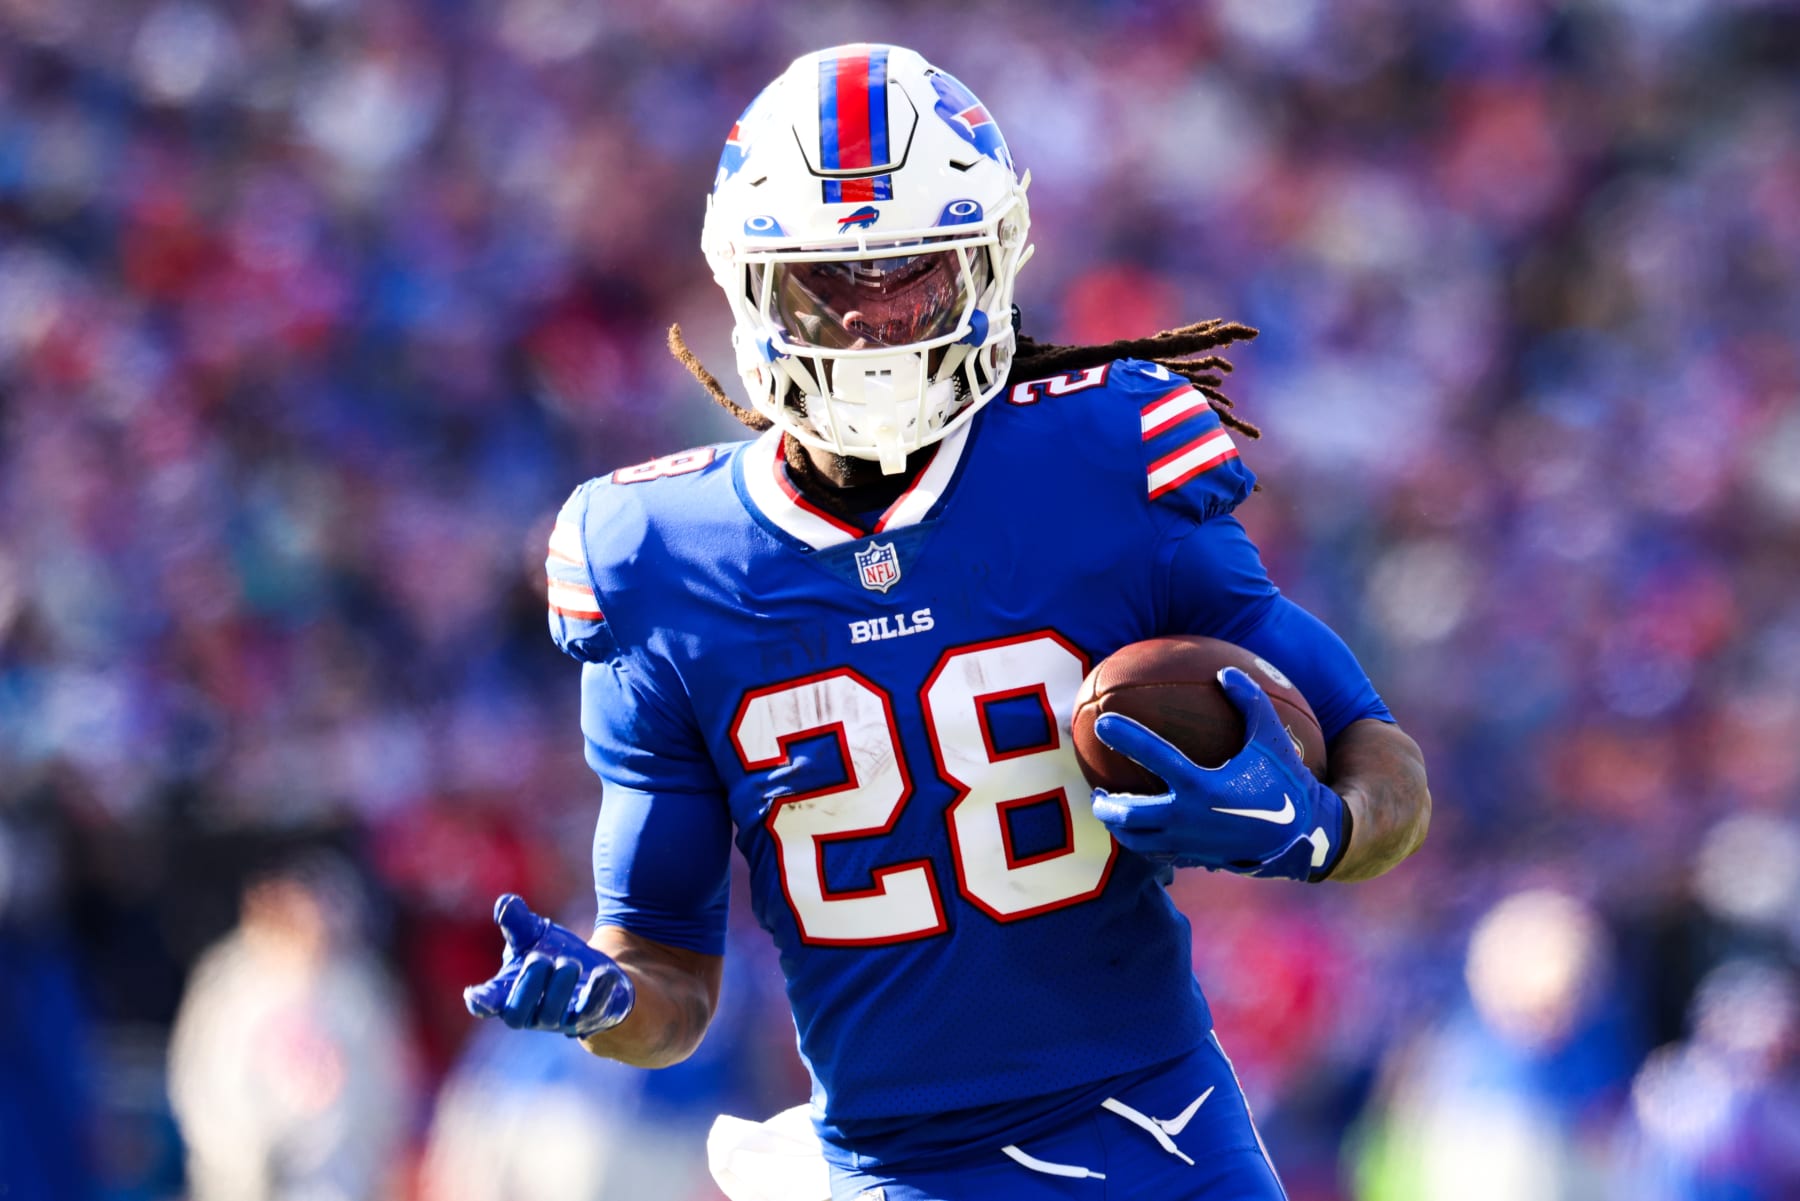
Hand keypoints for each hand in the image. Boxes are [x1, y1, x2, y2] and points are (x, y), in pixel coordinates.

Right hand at [463, 894, 635, 1036]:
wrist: (596, 972)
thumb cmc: (553, 954)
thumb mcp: (534, 935)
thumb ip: (517, 923)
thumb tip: (505, 902)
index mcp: (508, 993)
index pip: (489, 1003)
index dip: (481, 1002)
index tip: (475, 995)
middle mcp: (530, 1013)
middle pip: (517, 1015)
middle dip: (528, 986)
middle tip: (539, 959)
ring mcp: (559, 1020)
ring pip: (551, 1015)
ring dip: (560, 988)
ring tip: (569, 963)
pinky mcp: (589, 1019)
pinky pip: (590, 1013)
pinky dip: (596, 993)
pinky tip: (604, 974)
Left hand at [1089, 667, 1348, 881]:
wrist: (1302, 835)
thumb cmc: (1286, 781)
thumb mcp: (1271, 739)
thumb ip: (1250, 701)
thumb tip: (1225, 672)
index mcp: (1203, 785)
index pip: (1154, 757)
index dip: (1127, 737)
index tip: (1102, 721)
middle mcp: (1189, 817)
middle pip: (1129, 813)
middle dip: (1105, 803)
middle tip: (1096, 789)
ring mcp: (1189, 842)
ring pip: (1137, 840)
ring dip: (1118, 825)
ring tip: (1110, 809)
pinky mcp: (1195, 858)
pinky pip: (1157, 853)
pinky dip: (1142, 842)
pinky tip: (1140, 829)